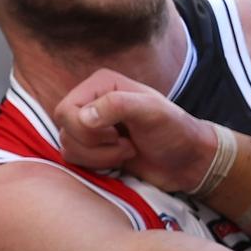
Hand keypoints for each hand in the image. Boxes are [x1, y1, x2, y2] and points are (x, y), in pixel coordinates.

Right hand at [53, 68, 214, 192]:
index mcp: (101, 84)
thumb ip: (118, 105)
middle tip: (124, 143)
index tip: (117, 133)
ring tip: (128, 150)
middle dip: (94, 145)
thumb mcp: (152, 111)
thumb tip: (82, 116)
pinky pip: (74, 161)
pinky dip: (97, 165)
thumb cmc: (174, 130)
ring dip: (99, 157)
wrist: (185, 160)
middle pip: (64, 130)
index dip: (86, 129)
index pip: (66, 110)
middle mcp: (92, 102)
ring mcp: (91, 127)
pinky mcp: (93, 149)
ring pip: (68, 148)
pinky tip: (121, 160)